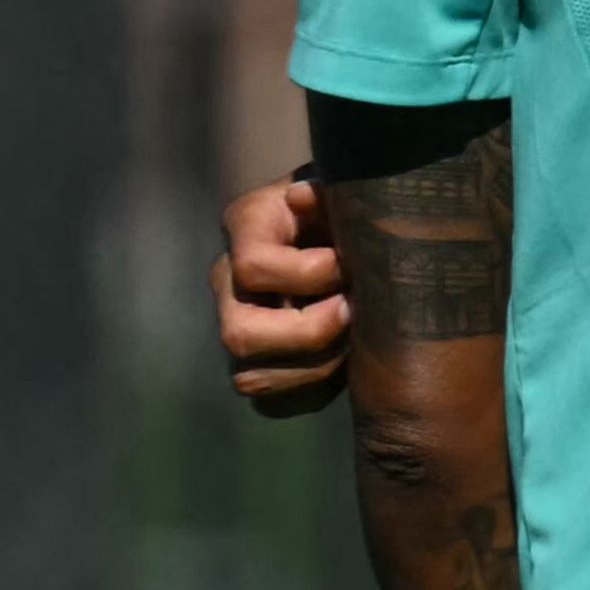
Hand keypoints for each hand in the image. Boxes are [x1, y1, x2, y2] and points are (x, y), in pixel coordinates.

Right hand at [212, 175, 348, 413]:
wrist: (361, 231)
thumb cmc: (355, 204)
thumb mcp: (346, 188)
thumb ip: (328, 190)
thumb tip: (301, 198)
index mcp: (246, 227)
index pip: (252, 267)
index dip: (309, 274)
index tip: (350, 266)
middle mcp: (229, 280)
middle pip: (238, 335)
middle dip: (306, 334)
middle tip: (352, 313)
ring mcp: (237, 324)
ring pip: (251, 377)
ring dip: (315, 369)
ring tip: (355, 340)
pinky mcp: (255, 363)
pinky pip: (270, 401)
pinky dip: (312, 391)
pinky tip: (345, 362)